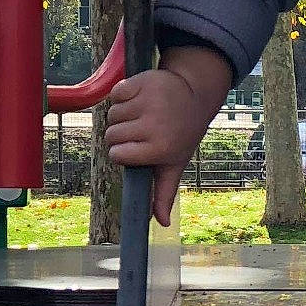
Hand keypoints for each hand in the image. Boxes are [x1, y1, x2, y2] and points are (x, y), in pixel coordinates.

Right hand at [105, 47, 233, 224]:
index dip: (123, 152)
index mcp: (160, 149)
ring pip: (112, 114)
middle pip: (111, 135)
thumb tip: (162, 223)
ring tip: (142, 114)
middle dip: (121, 134)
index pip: (118, 155)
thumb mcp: (175, 163)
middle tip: (141, 130)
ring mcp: (148, 103)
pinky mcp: (142, 82)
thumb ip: (164, 192)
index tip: (136, 148)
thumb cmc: (181, 134)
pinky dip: (122, 95)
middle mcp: (154, 126)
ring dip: (121, 114)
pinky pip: (116, 94)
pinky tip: (139, 98)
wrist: (194, 95)